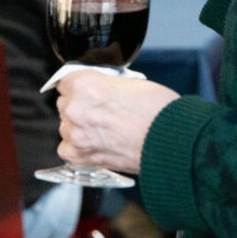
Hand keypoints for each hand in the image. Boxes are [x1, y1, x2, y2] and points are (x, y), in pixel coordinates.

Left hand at [57, 72, 178, 175]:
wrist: (170, 140)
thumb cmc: (158, 110)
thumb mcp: (129, 82)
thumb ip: (104, 86)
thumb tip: (99, 91)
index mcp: (84, 84)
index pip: (66, 82)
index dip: (82, 87)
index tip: (90, 92)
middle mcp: (75, 108)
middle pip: (65, 104)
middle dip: (82, 107)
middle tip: (104, 112)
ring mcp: (76, 134)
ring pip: (66, 126)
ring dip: (80, 127)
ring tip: (104, 130)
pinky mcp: (82, 156)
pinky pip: (67, 149)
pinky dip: (77, 148)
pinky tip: (94, 144)